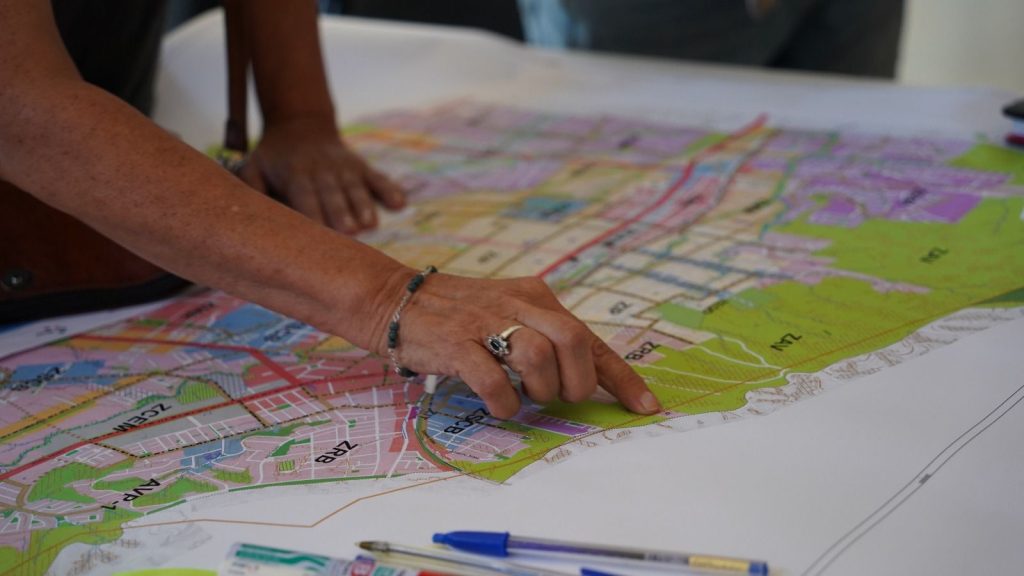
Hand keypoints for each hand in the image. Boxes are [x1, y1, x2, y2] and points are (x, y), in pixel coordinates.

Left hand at [238, 116, 405, 232]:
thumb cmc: (274, 156)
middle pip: (333, 195)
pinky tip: (400, 204)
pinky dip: (390, 190)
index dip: (311, 215)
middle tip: (349, 233)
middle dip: (341, 213)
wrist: (301, 124)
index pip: (304, 196)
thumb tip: (250, 211)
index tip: (317, 235)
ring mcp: (345, 168)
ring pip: (356, 189)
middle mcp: (322, 170)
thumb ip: (250, 187)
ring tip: (371, 224)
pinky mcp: (361, 167)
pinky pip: (378, 178)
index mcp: (296, 173)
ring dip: (364, 206)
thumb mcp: (253, 165)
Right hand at [372, 271, 662, 418]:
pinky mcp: (457, 344)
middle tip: (563, 398)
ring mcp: (486, 323)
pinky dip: (504, 402)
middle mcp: (519, 304)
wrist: (395, 299)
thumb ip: (544, 336)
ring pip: (538, 357)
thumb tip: (582, 380)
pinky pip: (493, 380)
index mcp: (537, 297)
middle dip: (578, 382)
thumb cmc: (458, 314)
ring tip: (527, 397)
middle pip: (574, 341)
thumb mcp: (509, 312)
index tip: (645, 406)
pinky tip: (499, 404)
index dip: (622, 377)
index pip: (592, 338)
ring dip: (541, 390)